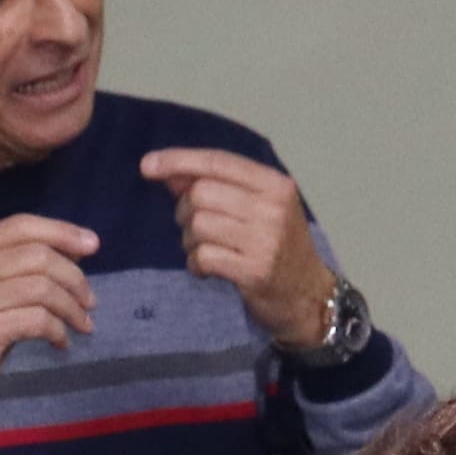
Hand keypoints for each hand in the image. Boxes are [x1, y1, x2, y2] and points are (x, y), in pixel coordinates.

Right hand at [0, 217, 100, 433]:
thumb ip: (21, 264)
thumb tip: (80, 245)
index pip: (21, 225)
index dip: (61, 231)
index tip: (93, 245)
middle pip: (37, 256)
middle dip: (74, 277)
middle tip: (90, 301)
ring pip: (42, 288)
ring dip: (72, 307)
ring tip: (82, 323)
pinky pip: (38, 321)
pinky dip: (59, 331)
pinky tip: (61, 342)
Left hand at [139, 149, 333, 340]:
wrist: (307, 294)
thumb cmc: (277, 246)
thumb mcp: (257, 208)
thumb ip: (217, 186)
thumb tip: (170, 173)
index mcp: (275, 184)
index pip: (217, 161)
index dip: (178, 160)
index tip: (147, 165)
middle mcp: (273, 207)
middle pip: (201, 193)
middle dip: (185, 210)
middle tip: (196, 228)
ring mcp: (266, 239)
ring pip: (198, 224)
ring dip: (190, 241)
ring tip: (206, 250)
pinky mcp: (254, 270)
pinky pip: (203, 256)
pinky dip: (196, 263)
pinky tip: (207, 269)